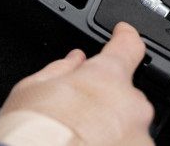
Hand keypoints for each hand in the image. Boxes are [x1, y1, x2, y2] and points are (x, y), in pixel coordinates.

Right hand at [0, 22, 154, 144]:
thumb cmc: (32, 136)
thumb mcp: (30, 90)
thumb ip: (60, 69)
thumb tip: (74, 62)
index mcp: (107, 76)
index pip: (128, 44)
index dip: (125, 37)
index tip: (123, 34)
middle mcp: (131, 104)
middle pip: (124, 92)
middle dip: (106, 100)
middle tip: (78, 116)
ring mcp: (139, 137)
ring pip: (127, 125)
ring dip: (110, 130)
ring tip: (79, 140)